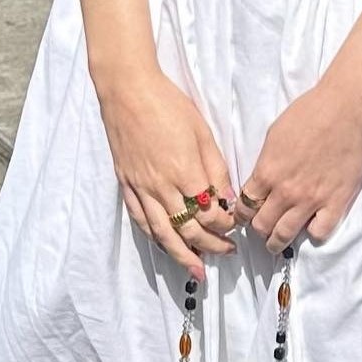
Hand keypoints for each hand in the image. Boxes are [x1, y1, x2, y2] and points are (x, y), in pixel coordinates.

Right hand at [95, 65, 237, 282]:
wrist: (127, 91)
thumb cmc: (168, 105)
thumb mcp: (202, 132)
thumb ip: (216, 169)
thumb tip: (227, 199)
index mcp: (184, 173)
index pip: (209, 213)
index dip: (224, 225)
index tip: (235, 226)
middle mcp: (161, 187)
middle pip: (188, 229)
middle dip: (210, 246)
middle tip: (227, 253)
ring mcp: (141, 188)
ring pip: (162, 233)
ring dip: (182, 255)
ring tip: (197, 270)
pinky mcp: (126, 184)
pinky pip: (141, 220)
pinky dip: (155, 238)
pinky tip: (165, 246)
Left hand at [235, 81, 361, 250]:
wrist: (348, 107)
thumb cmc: (310, 112)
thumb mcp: (274, 135)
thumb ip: (266, 163)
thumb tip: (261, 180)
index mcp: (267, 172)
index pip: (245, 206)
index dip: (242, 214)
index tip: (245, 216)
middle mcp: (285, 191)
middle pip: (262, 225)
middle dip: (258, 229)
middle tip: (262, 228)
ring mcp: (311, 199)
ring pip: (285, 235)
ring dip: (277, 241)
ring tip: (277, 242)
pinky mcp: (337, 201)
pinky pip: (320, 232)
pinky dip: (313, 233)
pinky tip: (312, 226)